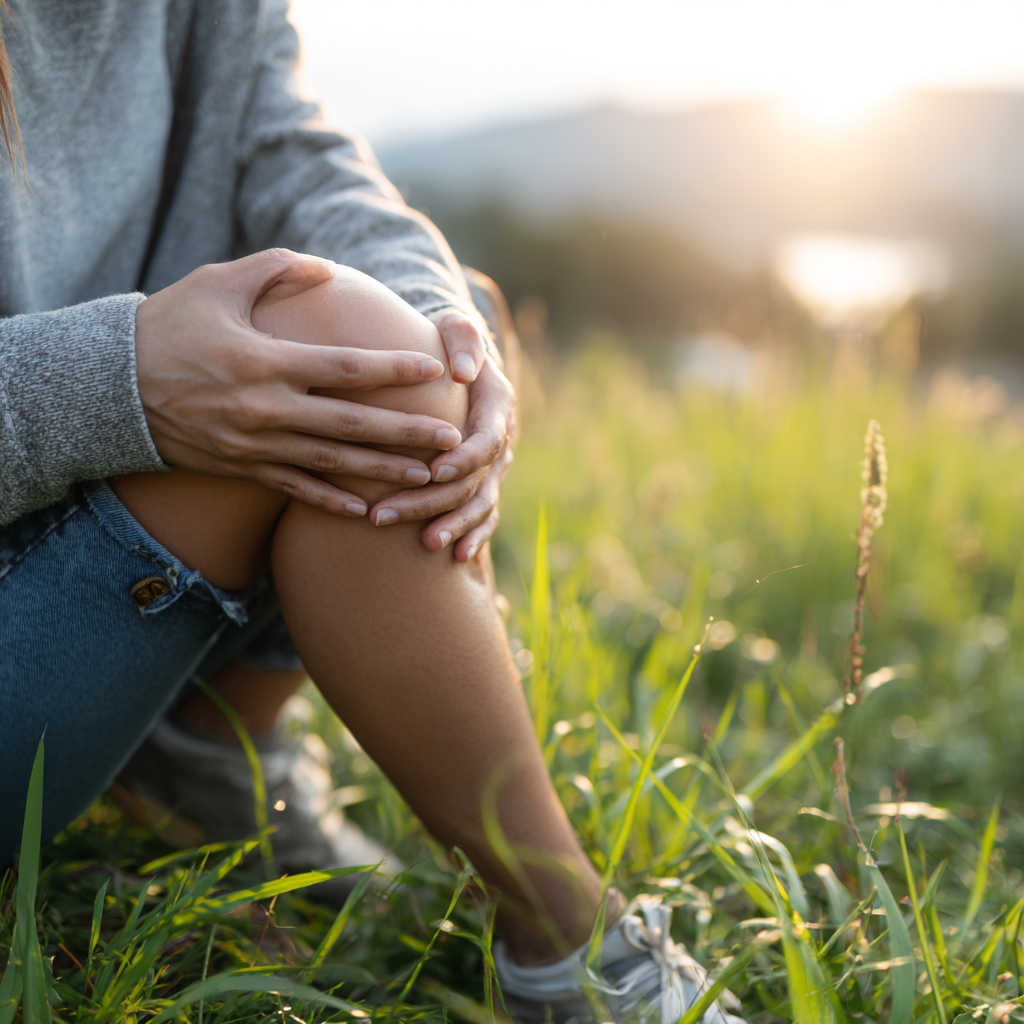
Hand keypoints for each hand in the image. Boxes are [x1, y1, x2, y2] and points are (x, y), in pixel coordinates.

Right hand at [135, 249, 463, 516]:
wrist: (108, 387)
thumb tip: (330, 269)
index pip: (345, 368)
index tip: (432, 370)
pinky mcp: (241, 467)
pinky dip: (330, 502)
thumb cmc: (168, 326)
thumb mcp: (218, 283)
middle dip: (406, 433)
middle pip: (351, 424)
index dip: (392, 370)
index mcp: (266, 360)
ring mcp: (254, 444)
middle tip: (453, 439)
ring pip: (332, 463)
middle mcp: (266, 409)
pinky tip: (364, 512)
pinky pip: (294, 489)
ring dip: (382, 471)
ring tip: (427, 477)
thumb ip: (278, 269)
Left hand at [368, 312, 517, 561]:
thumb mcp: (455, 326)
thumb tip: (463, 371)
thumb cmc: (445, 339)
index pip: (486, 439)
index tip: (435, 470)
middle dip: (435, 500)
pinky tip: (455, 557)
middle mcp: (499, 438)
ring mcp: (492, 465)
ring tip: (425, 544)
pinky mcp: (479, 480)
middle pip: (474, 479)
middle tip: (388, 515)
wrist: (454, 357)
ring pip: (479, 503)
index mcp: (496, 404)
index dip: (464, 458)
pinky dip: (472, 535)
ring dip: (453, 525)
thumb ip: (463, 340)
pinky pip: (482, 514)